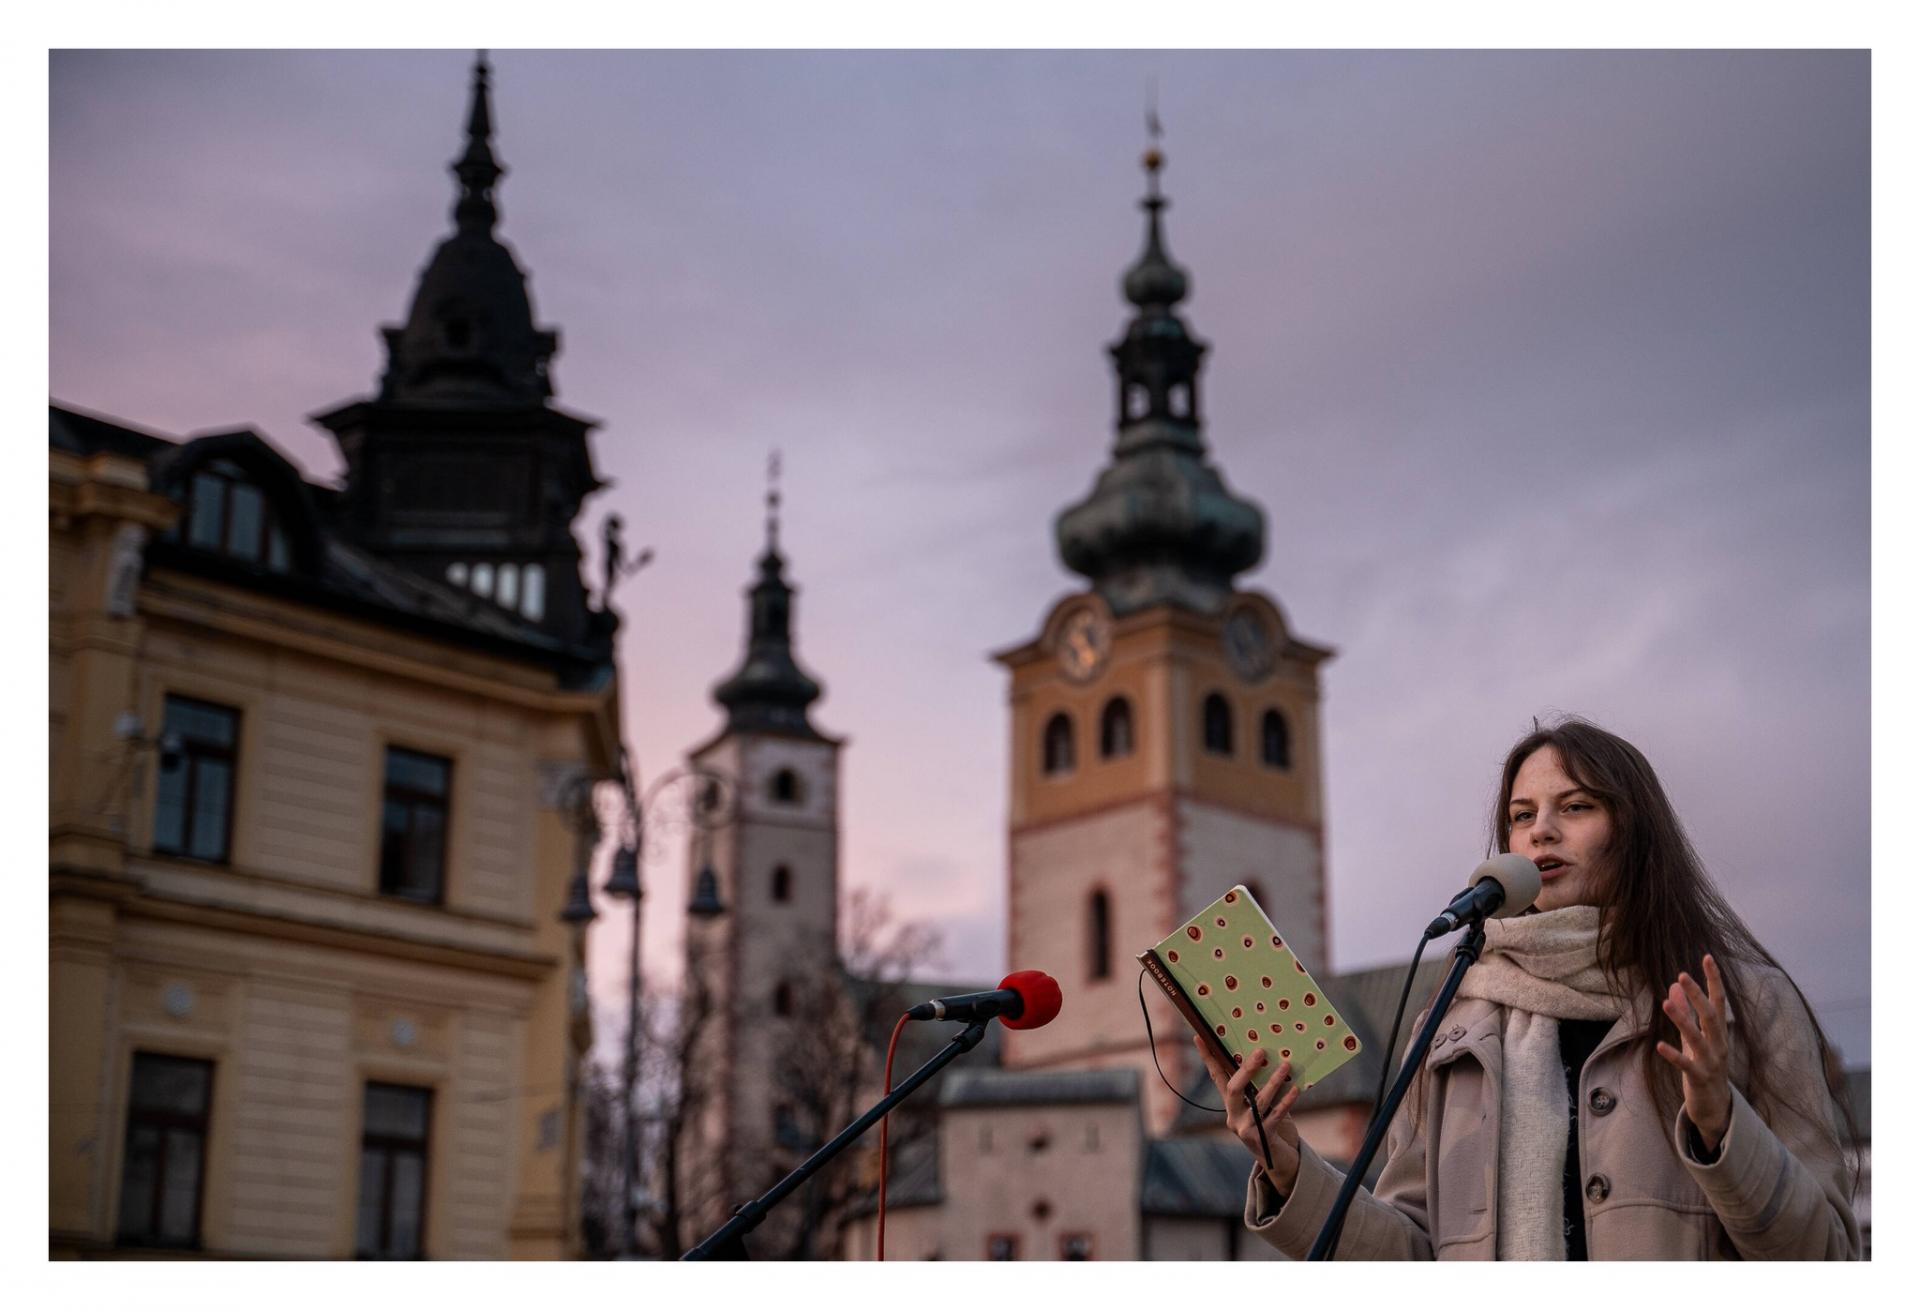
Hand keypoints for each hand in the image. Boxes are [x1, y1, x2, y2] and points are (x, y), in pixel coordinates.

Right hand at [1194, 1035, 1302, 1193]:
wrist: (1280, 1161)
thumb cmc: (1271, 1125)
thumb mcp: (1260, 1104)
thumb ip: (1258, 1087)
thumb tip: (1268, 1055)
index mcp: (1230, 1105)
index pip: (1216, 1076)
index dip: (1208, 1057)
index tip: (1199, 1036)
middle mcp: (1233, 1116)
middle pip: (1233, 1089)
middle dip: (1246, 1069)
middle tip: (1260, 1051)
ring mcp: (1246, 1129)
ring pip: (1258, 1102)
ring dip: (1273, 1082)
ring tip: (1286, 1066)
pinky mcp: (1263, 1139)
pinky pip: (1275, 1116)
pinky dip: (1286, 1101)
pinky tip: (1296, 1089)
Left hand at [1656, 953, 1731, 1152]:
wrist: (1715, 1105)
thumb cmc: (1705, 1066)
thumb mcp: (1694, 1038)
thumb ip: (1686, 1012)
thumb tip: (1673, 986)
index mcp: (1718, 1033)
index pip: (1719, 1001)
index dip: (1714, 980)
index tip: (1708, 957)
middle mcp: (1719, 1044)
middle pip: (1711, 1016)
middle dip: (1698, 995)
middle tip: (1682, 975)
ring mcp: (1711, 1062)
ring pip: (1698, 1038)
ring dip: (1682, 1020)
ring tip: (1666, 1004)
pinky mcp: (1699, 1078)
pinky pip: (1686, 1065)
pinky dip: (1673, 1054)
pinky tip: (1659, 1046)